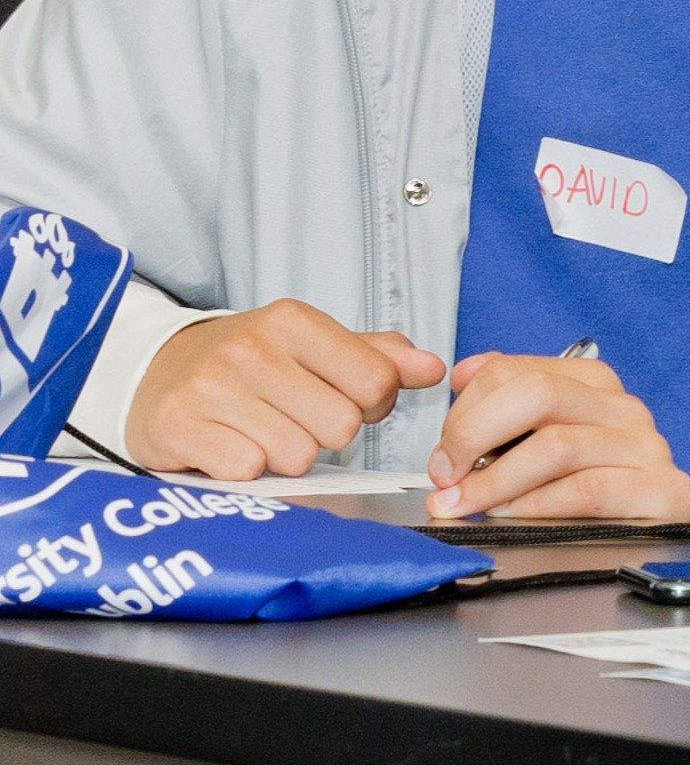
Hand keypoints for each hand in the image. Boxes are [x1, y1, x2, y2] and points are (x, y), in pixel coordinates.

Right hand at [125, 301, 444, 479]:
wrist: (154, 373)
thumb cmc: (247, 363)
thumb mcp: (311, 345)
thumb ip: (376, 356)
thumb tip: (433, 368)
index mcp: (293, 321)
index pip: (376, 380)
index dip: (373, 404)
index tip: (348, 400)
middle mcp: (252, 350)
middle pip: (340, 426)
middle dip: (328, 434)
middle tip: (297, 420)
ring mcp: (212, 389)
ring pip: (297, 456)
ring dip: (286, 456)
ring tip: (262, 433)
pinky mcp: (180, 428)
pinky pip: (248, 472)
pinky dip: (246, 471)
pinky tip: (231, 447)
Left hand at [425, 350, 689, 521]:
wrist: (646, 544)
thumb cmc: (585, 496)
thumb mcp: (540, 444)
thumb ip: (505, 407)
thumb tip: (463, 374)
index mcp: (592, 385)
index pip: (514, 371)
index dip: (464, 410)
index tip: (442, 452)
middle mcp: (623, 408)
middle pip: (538, 394)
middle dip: (474, 435)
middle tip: (445, 476)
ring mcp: (646, 448)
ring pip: (557, 445)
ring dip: (495, 480)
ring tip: (465, 505)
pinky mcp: (662, 490)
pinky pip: (586, 490)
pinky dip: (536, 505)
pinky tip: (510, 517)